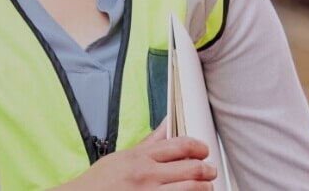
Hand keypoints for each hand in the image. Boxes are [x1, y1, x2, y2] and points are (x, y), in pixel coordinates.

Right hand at [53, 118, 216, 189]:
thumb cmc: (99, 183)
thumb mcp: (122, 157)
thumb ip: (149, 143)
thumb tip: (167, 124)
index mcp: (140, 157)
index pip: (180, 145)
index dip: (199, 147)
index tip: (203, 150)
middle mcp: (147, 175)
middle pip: (192, 167)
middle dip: (207, 169)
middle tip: (209, 170)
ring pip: (193, 188)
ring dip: (205, 186)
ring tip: (205, 186)